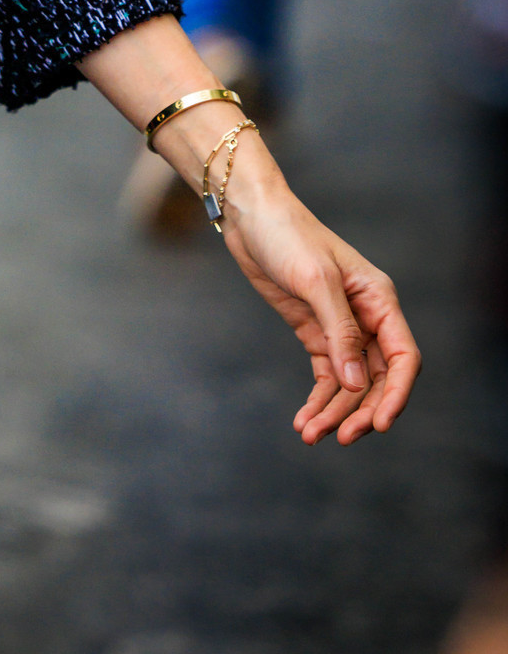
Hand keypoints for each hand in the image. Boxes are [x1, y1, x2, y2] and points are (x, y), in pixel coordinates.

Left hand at [218, 140, 419, 445]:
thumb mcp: (315, 280)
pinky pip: (325, 375)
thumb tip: (357, 383)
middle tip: (338, 437)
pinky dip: (318, 399)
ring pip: (349, 383)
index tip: (380, 424)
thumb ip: (339, 331)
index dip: (396, 395)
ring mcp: (340, 327)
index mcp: (379, 301)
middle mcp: (366, 318)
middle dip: (359, 411)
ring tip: (310, 434)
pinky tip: (304, 420)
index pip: (403, 358)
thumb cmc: (288, 235)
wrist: (250, 216)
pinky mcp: (314, 331)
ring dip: (333, 411)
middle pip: (376, 379)